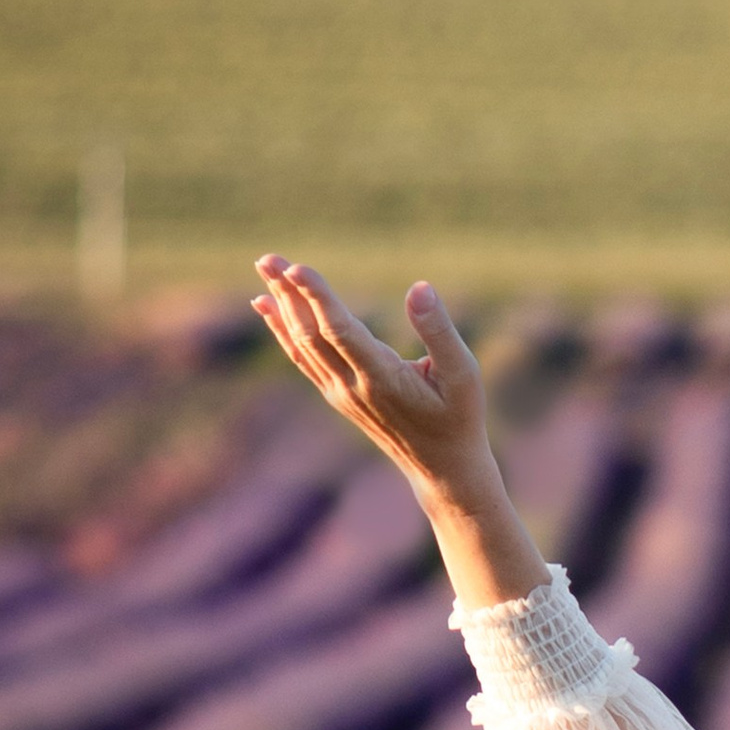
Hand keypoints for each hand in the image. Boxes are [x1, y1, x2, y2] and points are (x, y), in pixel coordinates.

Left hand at [251, 258, 546, 608]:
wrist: (442, 471)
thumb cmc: (459, 419)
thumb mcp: (464, 376)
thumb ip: (441, 332)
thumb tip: (420, 288)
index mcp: (383, 379)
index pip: (341, 332)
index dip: (317, 298)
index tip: (296, 268)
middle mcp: (354, 387)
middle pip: (310, 334)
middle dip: (288, 294)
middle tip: (268, 258)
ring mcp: (341, 394)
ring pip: (302, 344)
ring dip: (281, 305)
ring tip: (265, 267)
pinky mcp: (337, 396)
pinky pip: (302, 358)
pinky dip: (282, 330)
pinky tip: (266, 305)